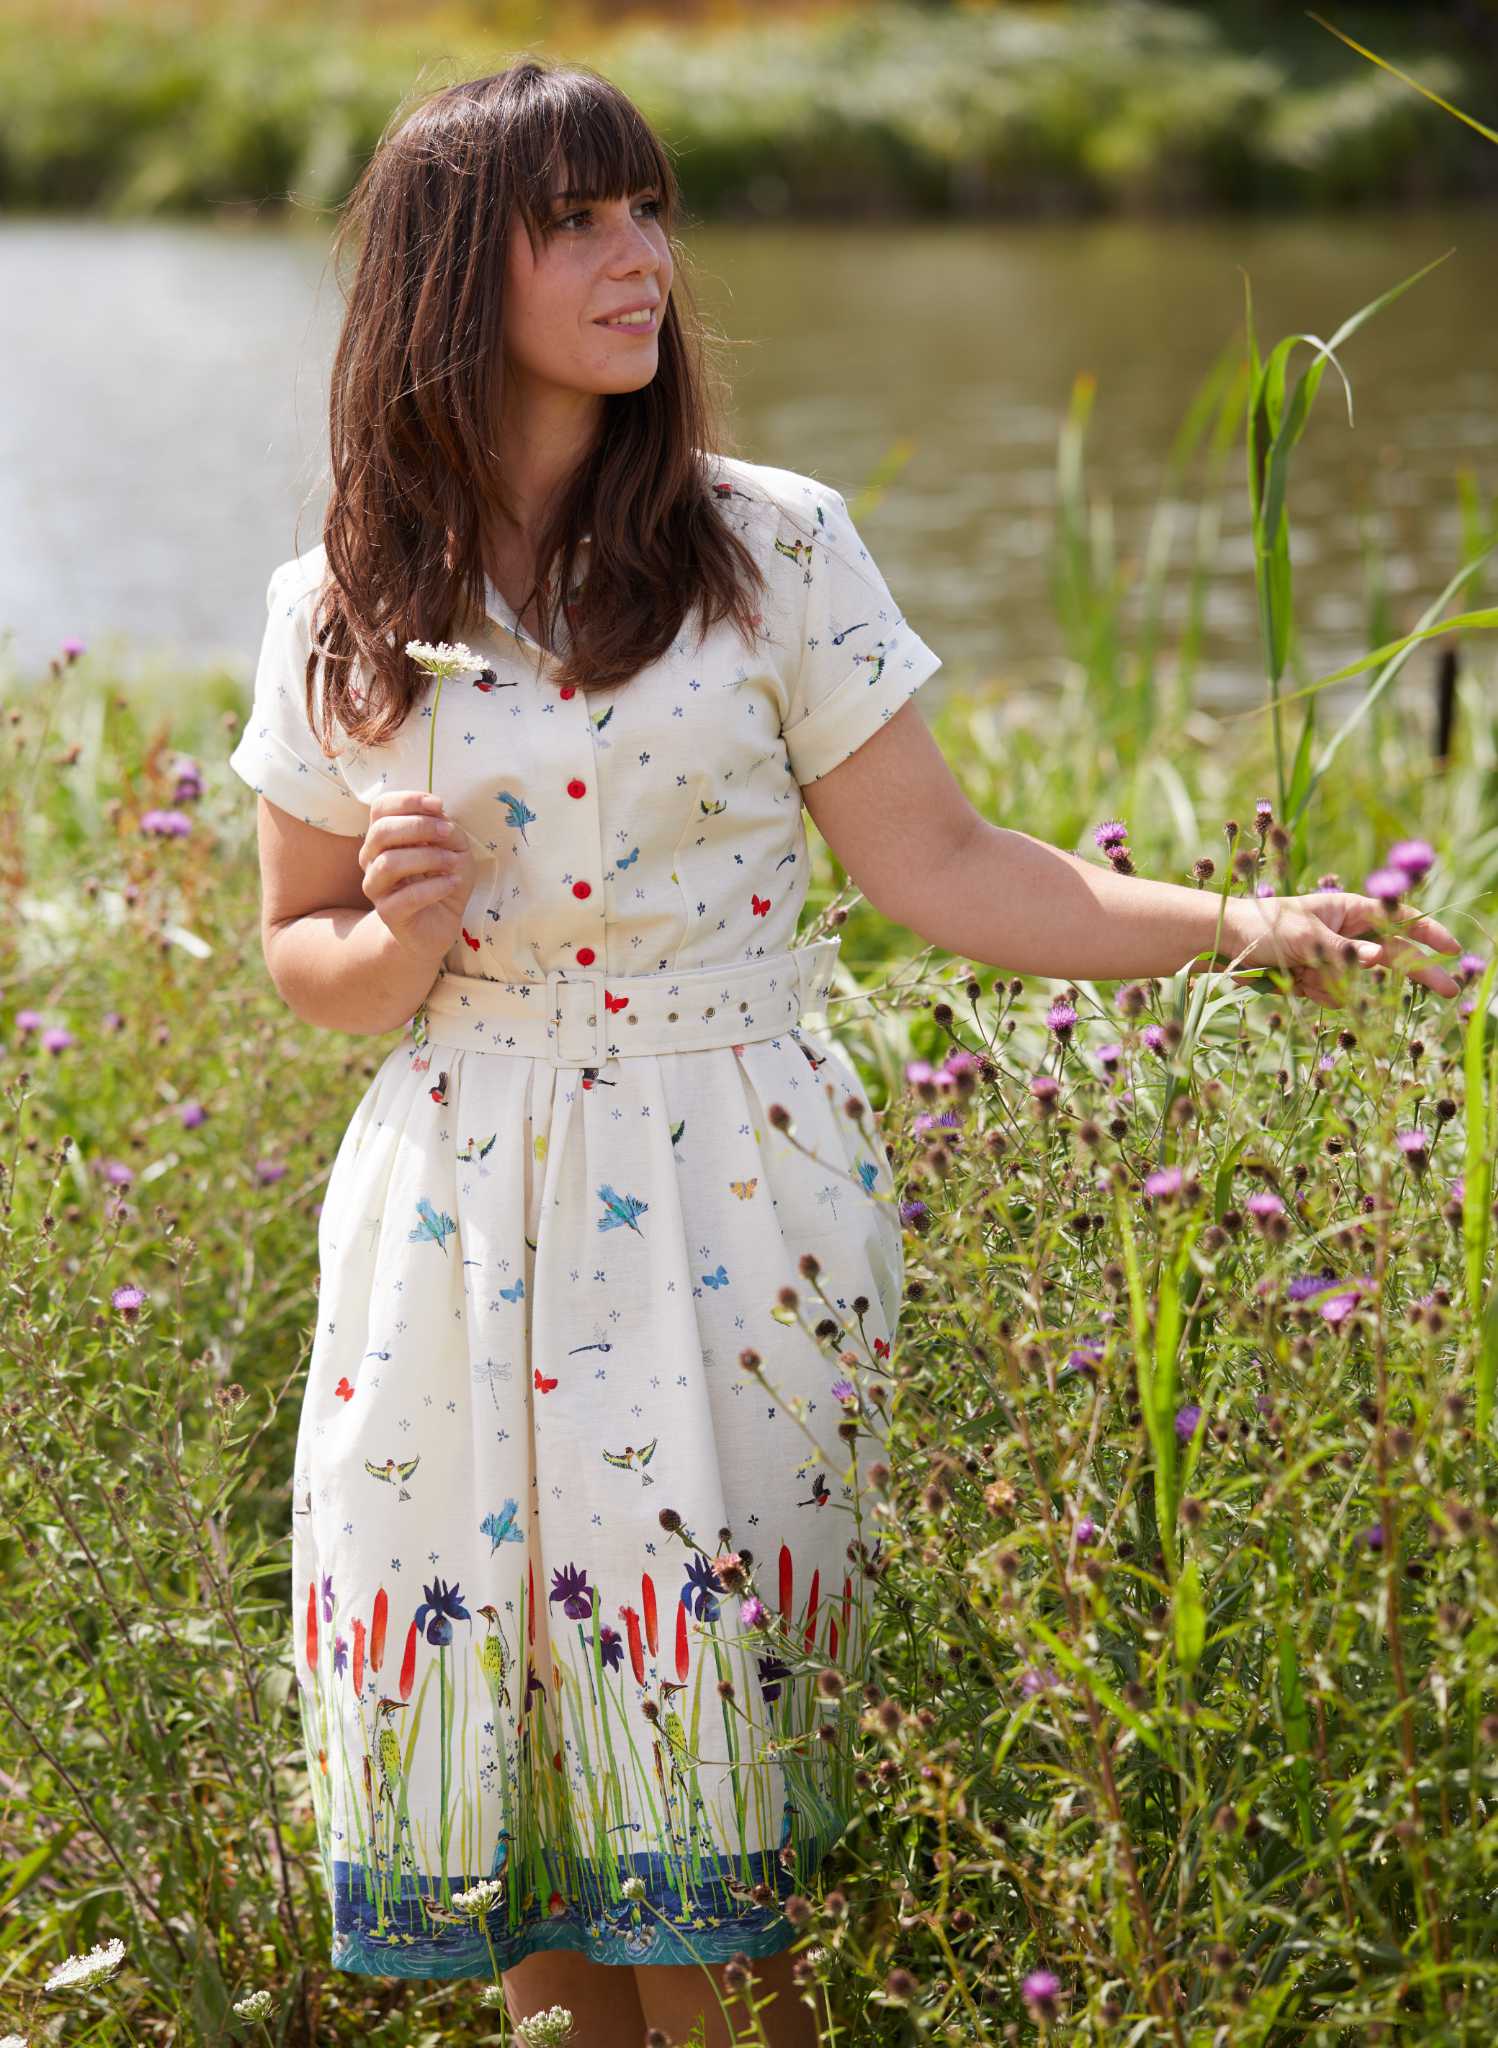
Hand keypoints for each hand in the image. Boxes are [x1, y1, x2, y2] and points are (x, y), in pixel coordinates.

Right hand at [358, 790, 480, 960]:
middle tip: (448, 833)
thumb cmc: (442, 881)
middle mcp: (372, 859)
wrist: (438, 926)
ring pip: (389, 863)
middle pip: (382, 831)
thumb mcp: (453, 848)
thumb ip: (445, 829)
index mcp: (384, 837)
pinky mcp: (388, 914)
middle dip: (419, 826)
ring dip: (427, 857)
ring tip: (453, 862)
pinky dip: (434, 886)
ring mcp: (376, 887)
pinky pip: (406, 896)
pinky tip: (452, 883)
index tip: (439, 804)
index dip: (408, 800)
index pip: (381, 807)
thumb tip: (438, 814)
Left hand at [1198, 890, 1462, 1008]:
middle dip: (1416, 972)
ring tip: (1302, 973)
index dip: (1427, 933)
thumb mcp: (1304, 937)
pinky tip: (1295, 983)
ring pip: (1359, 983)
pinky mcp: (1316, 980)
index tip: (1452, 948)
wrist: (1222, 945)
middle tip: (1448, 991)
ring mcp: (1332, 959)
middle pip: (1393, 955)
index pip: (1398, 919)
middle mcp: (1346, 934)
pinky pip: (1335, 996)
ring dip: (1336, 984)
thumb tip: (1378, 959)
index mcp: (1347, 909)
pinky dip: (1318, 994)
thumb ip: (1343, 952)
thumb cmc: (1262, 927)